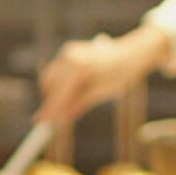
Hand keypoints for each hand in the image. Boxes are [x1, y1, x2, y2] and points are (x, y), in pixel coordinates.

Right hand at [36, 24, 170, 125]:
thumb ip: (77, 105)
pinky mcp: (66, 51)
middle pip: (50, 85)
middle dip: (51, 102)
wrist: (132, 53)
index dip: (51, 109)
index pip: (60, 93)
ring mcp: (66, 52)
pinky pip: (54, 72)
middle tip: (51, 120)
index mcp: (80, 67)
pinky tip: (67, 92)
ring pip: (49, 79)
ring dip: (53, 93)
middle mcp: (70, 56)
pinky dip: (57, 84)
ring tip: (64, 105)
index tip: (43, 122)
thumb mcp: (100, 94)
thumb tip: (59, 120)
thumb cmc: (120, 74)